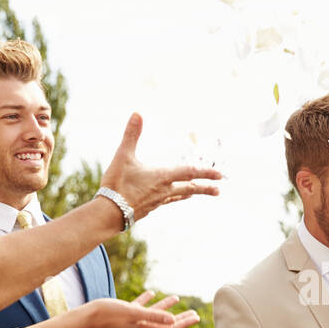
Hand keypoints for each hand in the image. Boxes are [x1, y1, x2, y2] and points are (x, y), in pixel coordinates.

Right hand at [92, 292, 200, 327]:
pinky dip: (147, 299)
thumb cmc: (108, 315)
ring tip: (176, 297)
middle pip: (165, 323)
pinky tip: (151, 292)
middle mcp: (141, 326)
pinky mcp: (125, 313)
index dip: (184, 323)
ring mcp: (133, 320)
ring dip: (166, 307)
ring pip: (154, 313)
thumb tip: (173, 320)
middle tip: (195, 314)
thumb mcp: (133, 314)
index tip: (197, 318)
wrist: (87, 318)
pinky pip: (140, 306)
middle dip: (180, 319)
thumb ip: (153, 317)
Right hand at [101, 113, 221, 220]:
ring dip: (189, 193)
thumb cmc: (117, 184)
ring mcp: (157, 201)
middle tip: (218, 190)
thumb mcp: (123, 156)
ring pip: (178, 196)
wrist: (109, 213)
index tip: (219, 175)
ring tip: (196, 193)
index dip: (205, 173)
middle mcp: (164, 190)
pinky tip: (170, 198)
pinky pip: (166, 201)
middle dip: (204, 188)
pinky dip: (173, 197)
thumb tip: (137, 113)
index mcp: (162, 177)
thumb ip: (131, 135)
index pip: (189, 173)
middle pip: (189, 189)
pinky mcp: (149, 208)